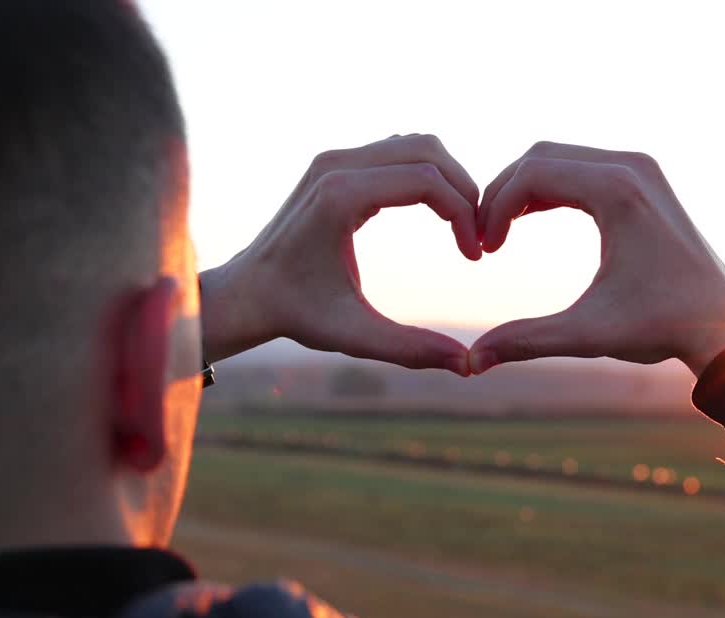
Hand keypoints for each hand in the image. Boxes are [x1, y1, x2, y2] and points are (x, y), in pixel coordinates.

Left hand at [200, 134, 479, 374]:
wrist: (246, 294)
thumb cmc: (295, 315)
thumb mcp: (355, 336)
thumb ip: (411, 349)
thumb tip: (467, 366)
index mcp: (340, 197)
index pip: (426, 180)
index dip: (463, 214)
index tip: (474, 256)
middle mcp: (336, 165)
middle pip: (427, 150)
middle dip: (464, 189)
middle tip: (478, 236)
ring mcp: (334, 159)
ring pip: (415, 145)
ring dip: (448, 179)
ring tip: (463, 226)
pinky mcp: (336, 164)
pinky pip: (397, 153)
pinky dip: (427, 175)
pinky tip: (438, 216)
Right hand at [470, 142, 724, 377]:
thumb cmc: (663, 326)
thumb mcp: (589, 333)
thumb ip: (527, 340)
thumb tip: (473, 362)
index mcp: (618, 192)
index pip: (532, 173)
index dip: (495, 207)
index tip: (484, 249)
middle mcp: (632, 167)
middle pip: (543, 156)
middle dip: (504, 193)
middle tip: (483, 238)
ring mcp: (642, 167)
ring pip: (561, 157)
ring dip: (526, 188)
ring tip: (501, 232)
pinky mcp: (646, 177)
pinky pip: (583, 166)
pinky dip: (552, 186)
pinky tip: (530, 218)